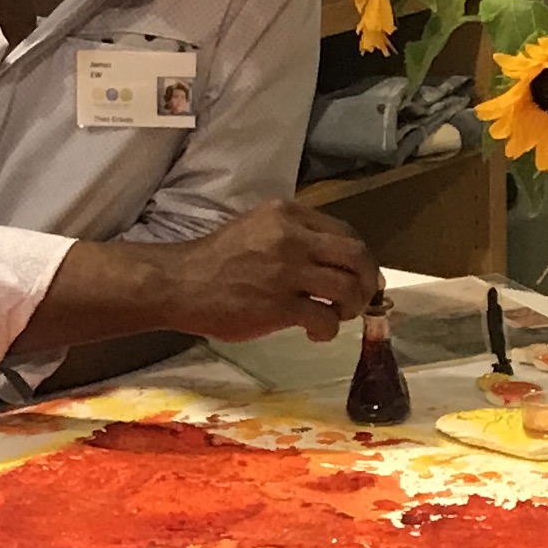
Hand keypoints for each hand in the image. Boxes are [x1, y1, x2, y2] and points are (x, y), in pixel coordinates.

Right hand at [163, 198, 380, 342]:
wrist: (179, 284)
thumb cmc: (216, 261)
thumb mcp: (258, 229)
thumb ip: (293, 236)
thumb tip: (330, 261)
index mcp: (288, 215)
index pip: (345, 233)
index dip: (360, 259)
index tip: (360, 277)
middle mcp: (293, 237)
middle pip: (356, 256)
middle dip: (367, 281)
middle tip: (360, 299)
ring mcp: (287, 271)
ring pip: (347, 287)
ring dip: (351, 306)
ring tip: (337, 316)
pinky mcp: (280, 305)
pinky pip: (325, 318)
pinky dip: (328, 330)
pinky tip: (315, 333)